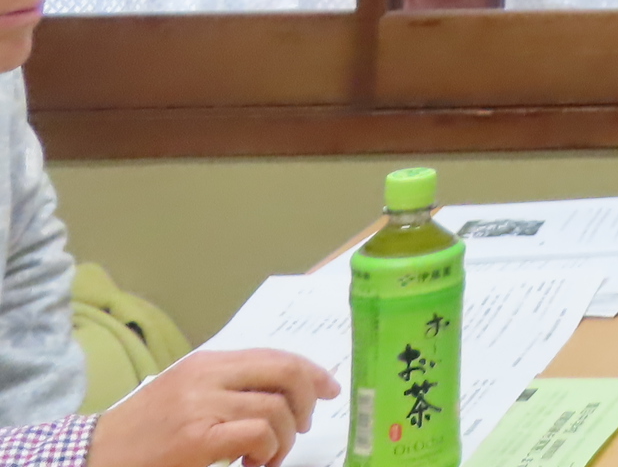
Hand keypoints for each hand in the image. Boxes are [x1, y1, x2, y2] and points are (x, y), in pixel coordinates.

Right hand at [88, 348, 337, 466]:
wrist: (94, 458)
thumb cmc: (141, 435)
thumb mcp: (185, 395)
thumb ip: (227, 387)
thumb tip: (281, 393)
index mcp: (207, 362)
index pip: (275, 356)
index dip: (311, 372)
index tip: (329, 389)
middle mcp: (207, 376)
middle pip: (285, 373)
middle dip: (308, 400)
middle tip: (303, 427)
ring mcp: (203, 406)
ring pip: (276, 408)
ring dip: (284, 438)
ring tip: (267, 457)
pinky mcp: (198, 439)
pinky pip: (257, 433)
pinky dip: (267, 450)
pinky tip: (253, 464)